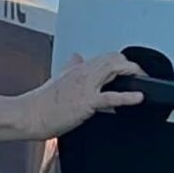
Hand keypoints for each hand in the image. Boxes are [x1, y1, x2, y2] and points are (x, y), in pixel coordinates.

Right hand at [24, 52, 146, 137]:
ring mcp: (85, 86)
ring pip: (115, 69)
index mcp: (77, 68)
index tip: (131, 69)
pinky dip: (128, 97)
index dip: (122, 61)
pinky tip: (138, 98)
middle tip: (142, 75)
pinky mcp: (86, 102)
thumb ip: (70, 67)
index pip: (106, 57)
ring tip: (144, 80)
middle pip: (114, 59)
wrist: (29, 115)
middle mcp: (83, 73)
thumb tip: (76, 57)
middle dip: (132, 65)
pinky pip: (111, 97)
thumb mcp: (58, 78)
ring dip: (134, 73)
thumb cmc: (41, 102)